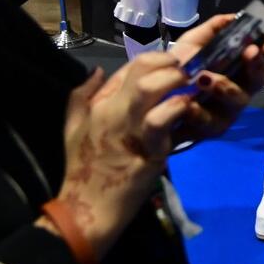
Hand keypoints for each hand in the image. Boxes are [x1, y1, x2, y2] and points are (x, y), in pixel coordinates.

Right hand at [48, 52, 191, 258]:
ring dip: (176, 79)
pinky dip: (176, 108)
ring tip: (190, 84)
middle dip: (172, 61)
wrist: (88, 206)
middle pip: (143, 66)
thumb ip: (82, 94)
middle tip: (190, 70)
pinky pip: (161, 120)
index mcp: (103, 100)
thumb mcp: (73, 125)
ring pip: (151, 87)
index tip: (176, 63)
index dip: (161, 56)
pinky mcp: (147, 148)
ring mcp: (130, 126)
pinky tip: (186, 106)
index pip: (134, 64)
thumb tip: (98, 70)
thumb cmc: (84, 166)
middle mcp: (116, 108)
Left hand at [168, 14, 263, 142]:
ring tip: (204, 77)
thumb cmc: (181, 69)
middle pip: (254, 84)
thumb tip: (234, 16)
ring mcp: (222, 116)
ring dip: (222, 87)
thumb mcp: (195, 44)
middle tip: (246, 52)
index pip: (259, 64)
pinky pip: (205, 125)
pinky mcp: (203, 132)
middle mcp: (236, 96)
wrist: (153, 100)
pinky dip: (197, 113)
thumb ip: (214, 29)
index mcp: (238, 74)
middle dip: (252, 67)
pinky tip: (188, 103)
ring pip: (232, 105)